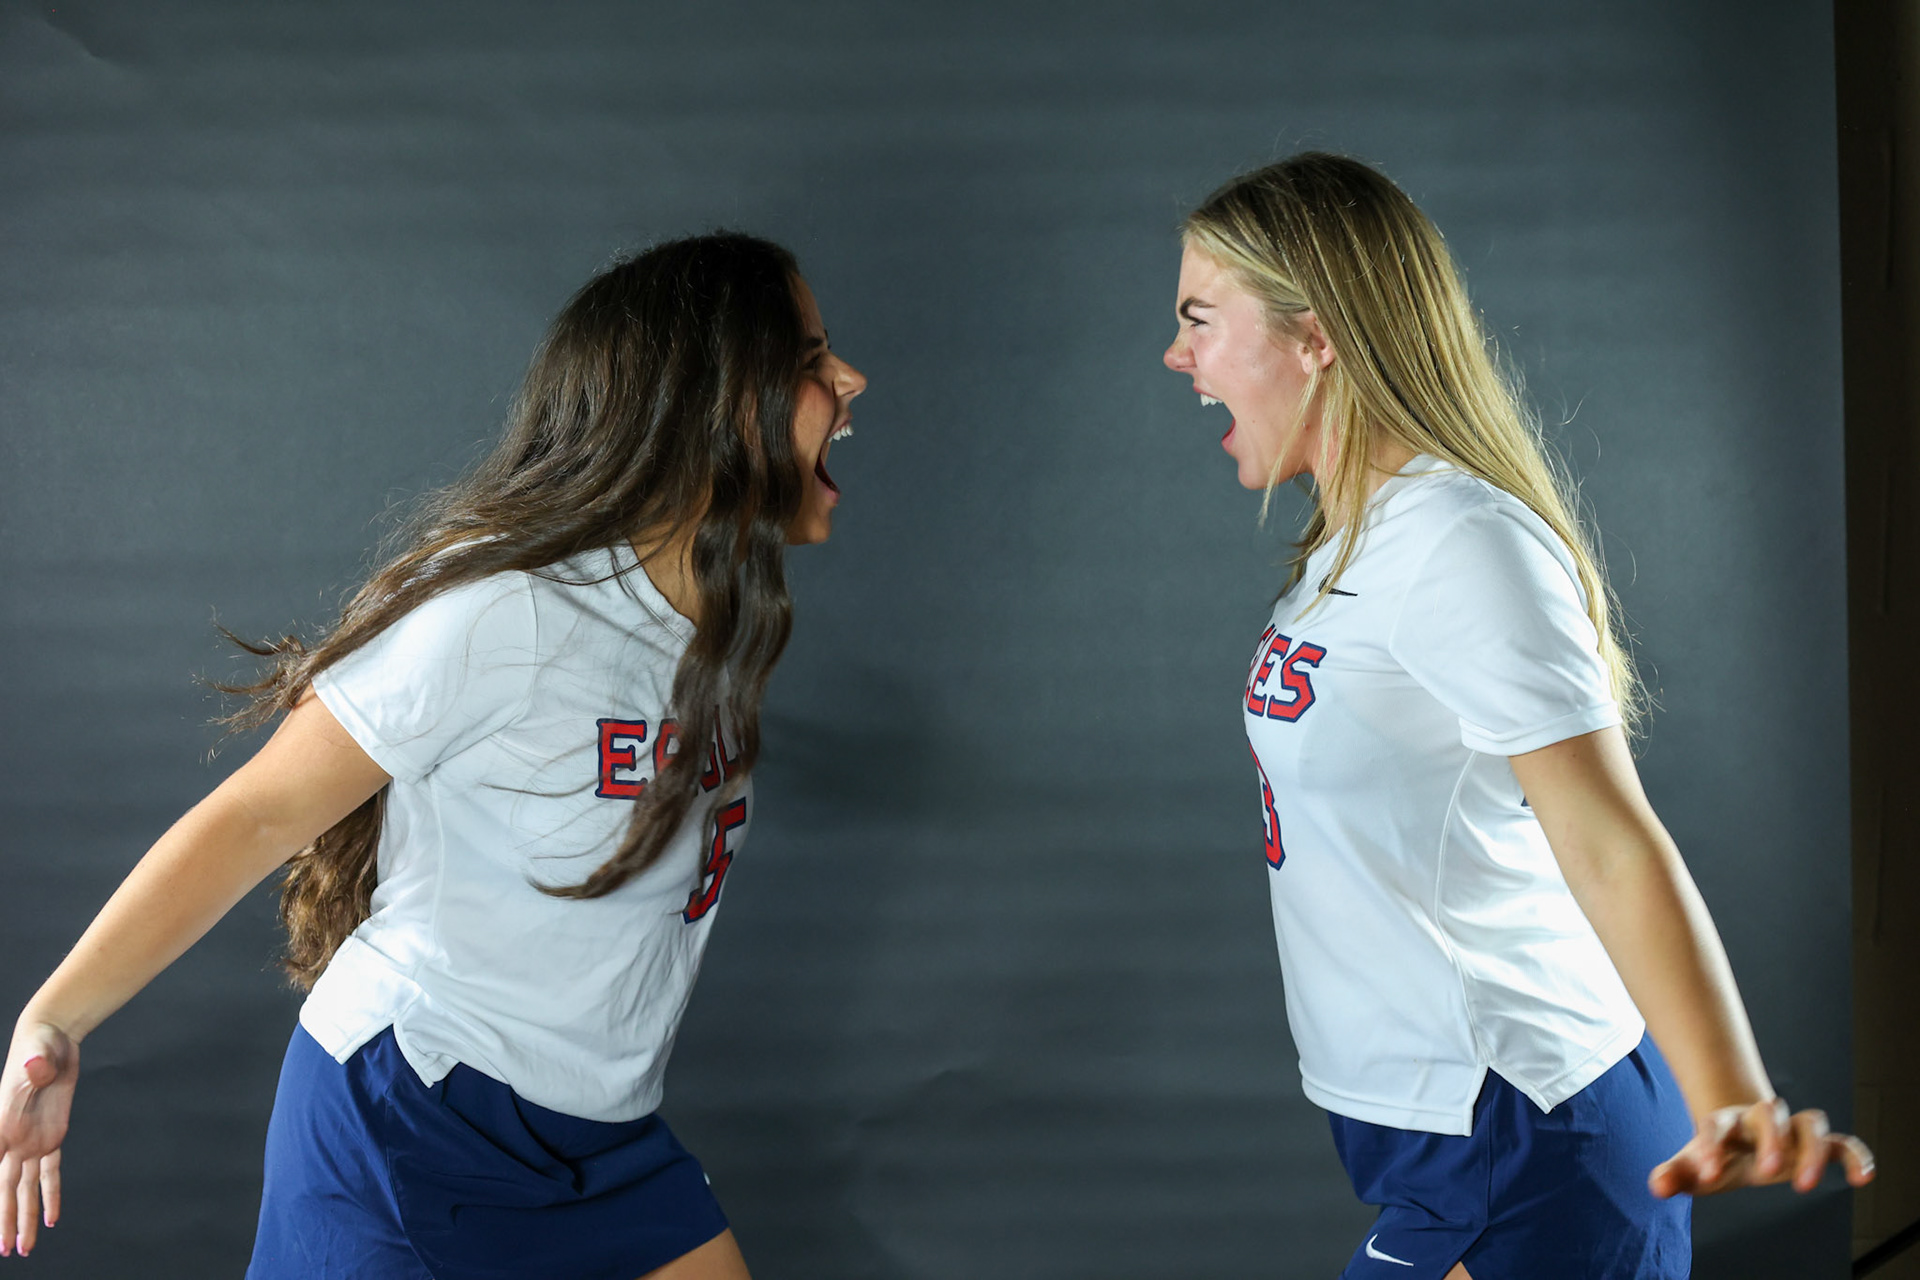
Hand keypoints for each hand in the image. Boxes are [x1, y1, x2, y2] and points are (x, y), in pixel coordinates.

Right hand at [0, 1022, 77, 1257]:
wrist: (53, 1037)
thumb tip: (35, 1067)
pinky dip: (51, 1194)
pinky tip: (51, 1219)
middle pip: (4, 1189)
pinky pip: (50, 1172)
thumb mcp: (37, 1053)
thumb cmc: (38, 1044)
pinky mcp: (52, 1135)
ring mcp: (30, 1140)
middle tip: (5, 1251)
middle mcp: (11, 1139)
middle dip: (4, 1220)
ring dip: (25, 1217)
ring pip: (25, 1188)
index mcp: (1, 1126)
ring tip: (23, 1248)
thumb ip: (35, 1066)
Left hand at [1649, 1098, 1875, 1197]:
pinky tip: (1862, 1177)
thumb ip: (1674, 1174)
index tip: (1707, 1175)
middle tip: (1767, 1171)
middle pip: (1769, 1112)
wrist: (1742, 1136)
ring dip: (1811, 1149)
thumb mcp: (1693, 1165)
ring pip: (1809, 1122)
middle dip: (1770, 1139)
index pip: (1716, 1125)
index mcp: (1726, 1122)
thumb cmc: (1717, 1154)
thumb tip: (1658, 1186)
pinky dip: (1854, 1155)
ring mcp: (1791, 1130)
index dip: (1711, 1147)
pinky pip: (1842, 1143)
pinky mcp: (1818, 1145)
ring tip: (1805, 1183)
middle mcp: (1761, 1120)